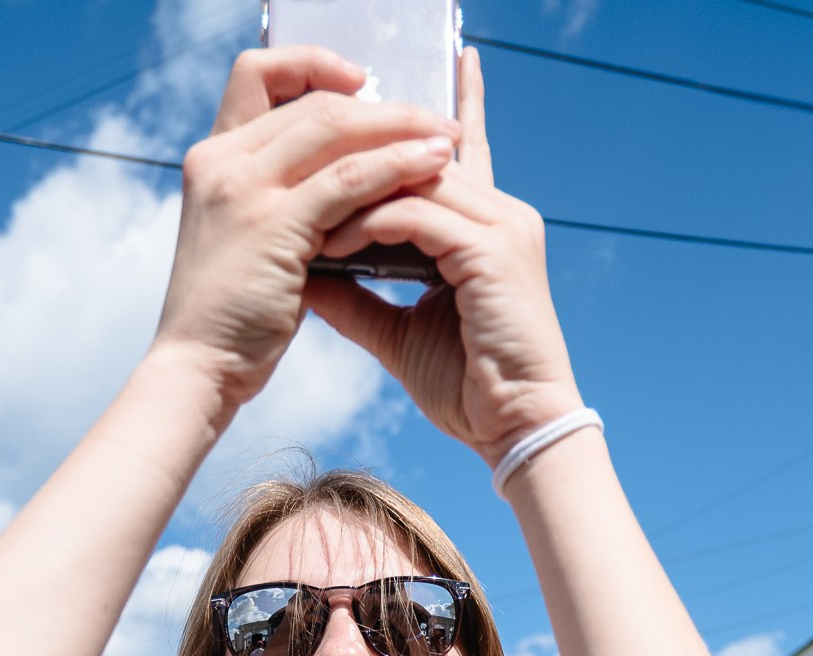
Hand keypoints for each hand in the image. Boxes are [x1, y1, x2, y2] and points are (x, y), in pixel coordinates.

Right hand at [152, 47, 460, 421]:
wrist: (198, 368)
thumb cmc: (229, 317)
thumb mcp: (246, 240)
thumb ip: (279, 200)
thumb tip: (344, 181)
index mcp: (213, 157)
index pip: (259, 74)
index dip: (313, 65)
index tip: (362, 83)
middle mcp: (221, 161)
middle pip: (312, 102)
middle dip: (382, 105)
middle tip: (435, 119)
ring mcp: (244, 189)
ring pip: (335, 128)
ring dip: (400, 128)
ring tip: (447, 138)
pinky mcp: (273, 224)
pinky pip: (348, 180)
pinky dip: (395, 167)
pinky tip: (431, 167)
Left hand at [306, 49, 583, 464]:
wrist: (515, 431)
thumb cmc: (468, 390)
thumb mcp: (397, 334)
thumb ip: (358, 297)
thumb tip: (308, 273)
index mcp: (488, 226)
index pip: (459, 152)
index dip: (446, 108)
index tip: (427, 69)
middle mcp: (503, 212)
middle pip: (420, 156)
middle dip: (356, 160)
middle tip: (298, 172)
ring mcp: (504, 226)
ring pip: (415, 178)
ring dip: (352, 193)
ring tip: (303, 215)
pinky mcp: (495, 251)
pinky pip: (417, 216)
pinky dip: (369, 226)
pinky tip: (331, 243)